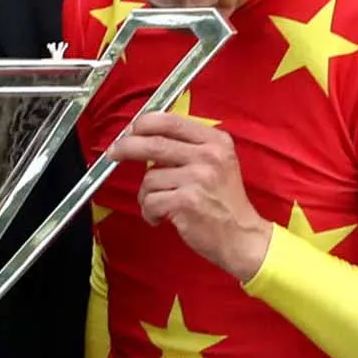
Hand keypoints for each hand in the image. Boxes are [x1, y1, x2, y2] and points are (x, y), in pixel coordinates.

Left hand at [106, 113, 271, 281]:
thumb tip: (145, 136)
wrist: (242, 237)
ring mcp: (198, 178)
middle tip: (114, 153)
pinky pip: (150, 201)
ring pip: (149, 178)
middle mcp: (208, 156)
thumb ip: (188, 146)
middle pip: (154, 143)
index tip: (130, 130)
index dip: (144, 123)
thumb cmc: (224, 202)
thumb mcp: (218, 163)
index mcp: (216, 142)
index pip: (171, 121)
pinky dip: (149, 212)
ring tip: (161, 205)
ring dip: (147, 195)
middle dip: (126, 147)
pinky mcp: (186, 202)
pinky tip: (161, 218)